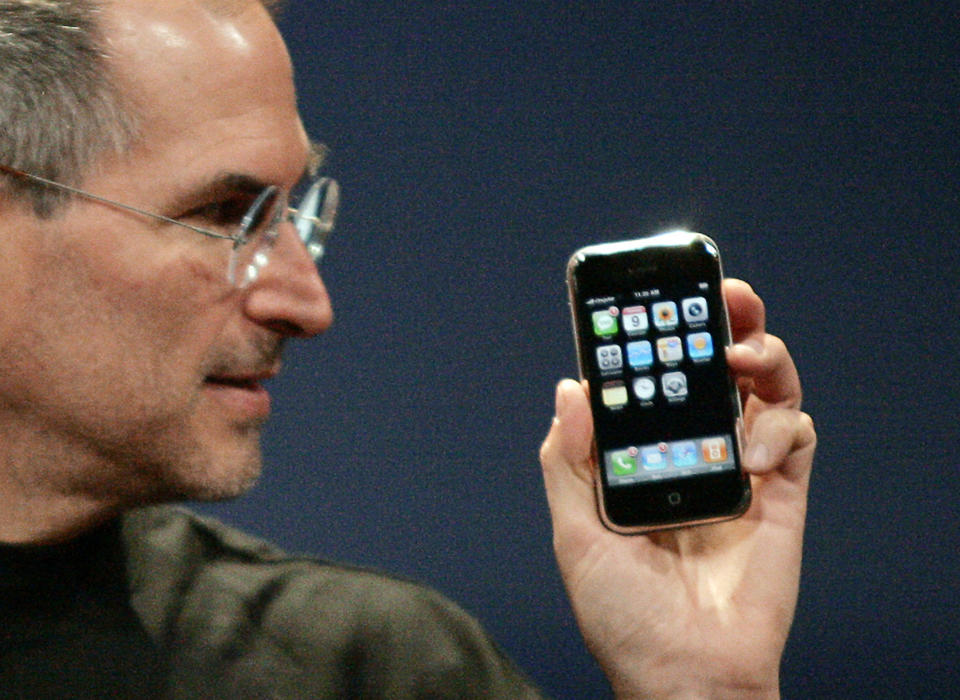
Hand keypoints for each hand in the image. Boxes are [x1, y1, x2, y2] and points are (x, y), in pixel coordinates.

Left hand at [539, 279, 815, 698]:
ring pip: (764, 387)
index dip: (655, 338)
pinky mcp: (784, 493)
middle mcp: (692, 453)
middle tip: (722, 292)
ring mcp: (741, 469)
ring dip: (762, 355)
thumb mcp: (576, 535)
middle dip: (721, 323)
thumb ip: (569, 462)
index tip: (651, 299)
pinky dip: (782, 428)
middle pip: (714, 370)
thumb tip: (572, 388)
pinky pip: (796, 434)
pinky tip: (756, 457)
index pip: (653, 381)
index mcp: (642, 456)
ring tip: (743, 353)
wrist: (687, 674)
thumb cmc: (624, 614)